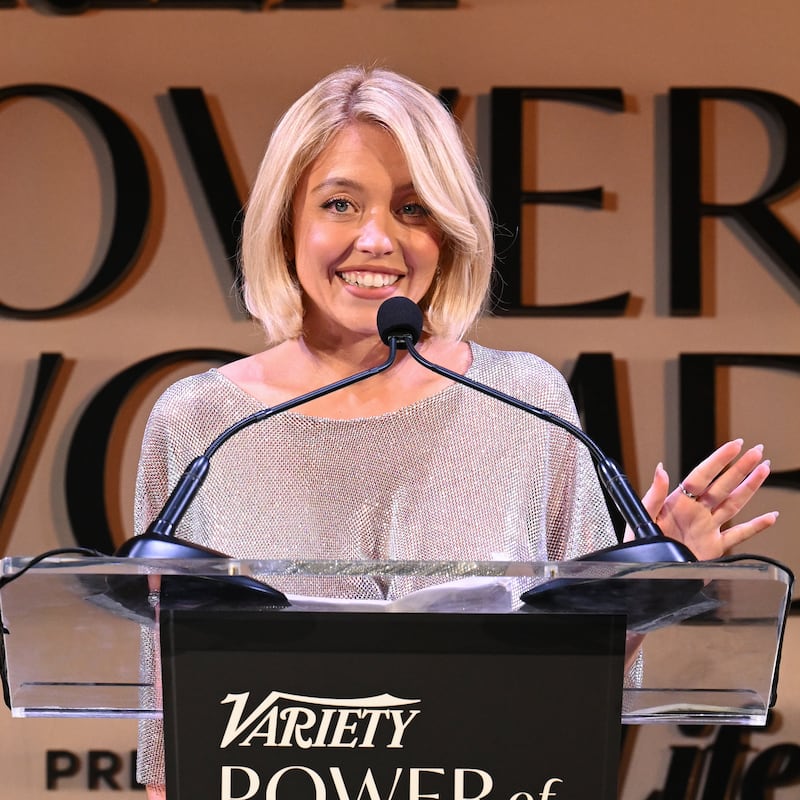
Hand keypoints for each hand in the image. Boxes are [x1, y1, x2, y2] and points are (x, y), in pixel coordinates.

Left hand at [639, 439, 778, 559]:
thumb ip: (654, 494)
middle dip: (741, 468)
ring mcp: (707, 528)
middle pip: (723, 485)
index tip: (735, 445)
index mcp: (679, 502)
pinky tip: (770, 517)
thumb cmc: (639, 543)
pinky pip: (739, 536)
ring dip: (750, 488)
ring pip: (734, 504)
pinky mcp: (714, 548)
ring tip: (764, 469)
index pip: (703, 475)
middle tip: (757, 450)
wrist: (645, 573)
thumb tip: (661, 469)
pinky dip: (756, 527)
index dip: (719, 460)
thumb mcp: (642, 516)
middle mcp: (696, 512)